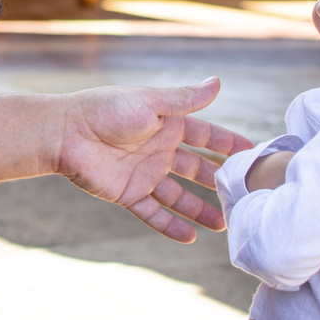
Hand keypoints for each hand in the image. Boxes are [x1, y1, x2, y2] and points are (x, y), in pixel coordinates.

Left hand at [56, 78, 252, 243]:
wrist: (64, 133)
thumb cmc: (106, 110)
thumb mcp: (150, 103)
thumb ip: (185, 99)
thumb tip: (218, 82)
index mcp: (167, 124)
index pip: (206, 136)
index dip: (228, 145)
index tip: (255, 155)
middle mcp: (159, 149)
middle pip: (197, 169)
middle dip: (219, 182)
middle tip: (246, 198)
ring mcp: (144, 173)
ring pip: (179, 195)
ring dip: (200, 209)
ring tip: (224, 224)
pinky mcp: (128, 193)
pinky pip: (153, 213)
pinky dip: (170, 225)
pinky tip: (190, 237)